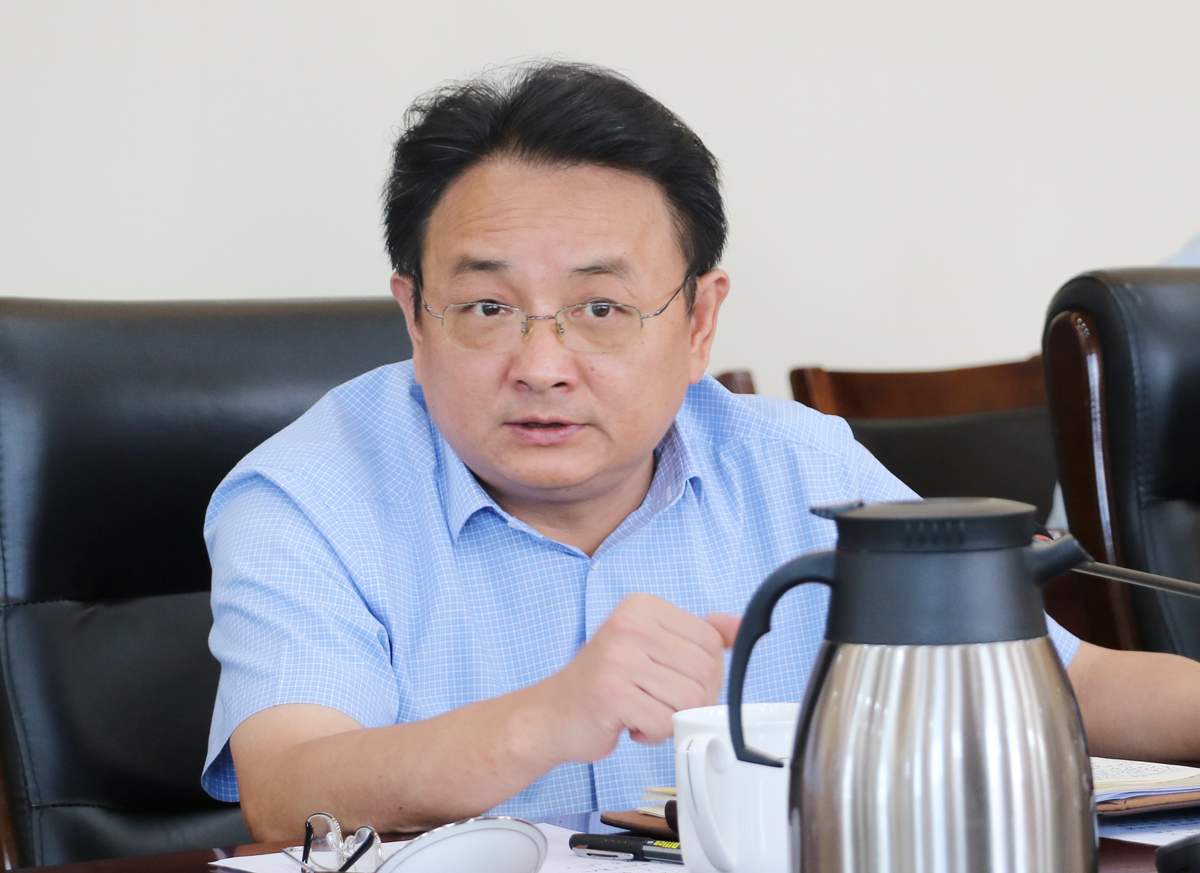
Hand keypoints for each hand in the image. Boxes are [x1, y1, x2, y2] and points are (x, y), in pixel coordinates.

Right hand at [534, 592, 739, 762]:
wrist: (551, 714)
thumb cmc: (605, 682)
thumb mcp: (650, 646)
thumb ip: (695, 635)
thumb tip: (740, 626)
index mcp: (642, 606)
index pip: (710, 641)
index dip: (703, 674)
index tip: (671, 680)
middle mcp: (629, 624)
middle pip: (705, 671)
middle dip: (689, 700)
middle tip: (656, 701)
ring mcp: (618, 657)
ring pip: (689, 700)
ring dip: (670, 718)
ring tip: (640, 709)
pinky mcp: (611, 692)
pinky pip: (665, 723)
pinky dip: (653, 733)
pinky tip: (629, 723)